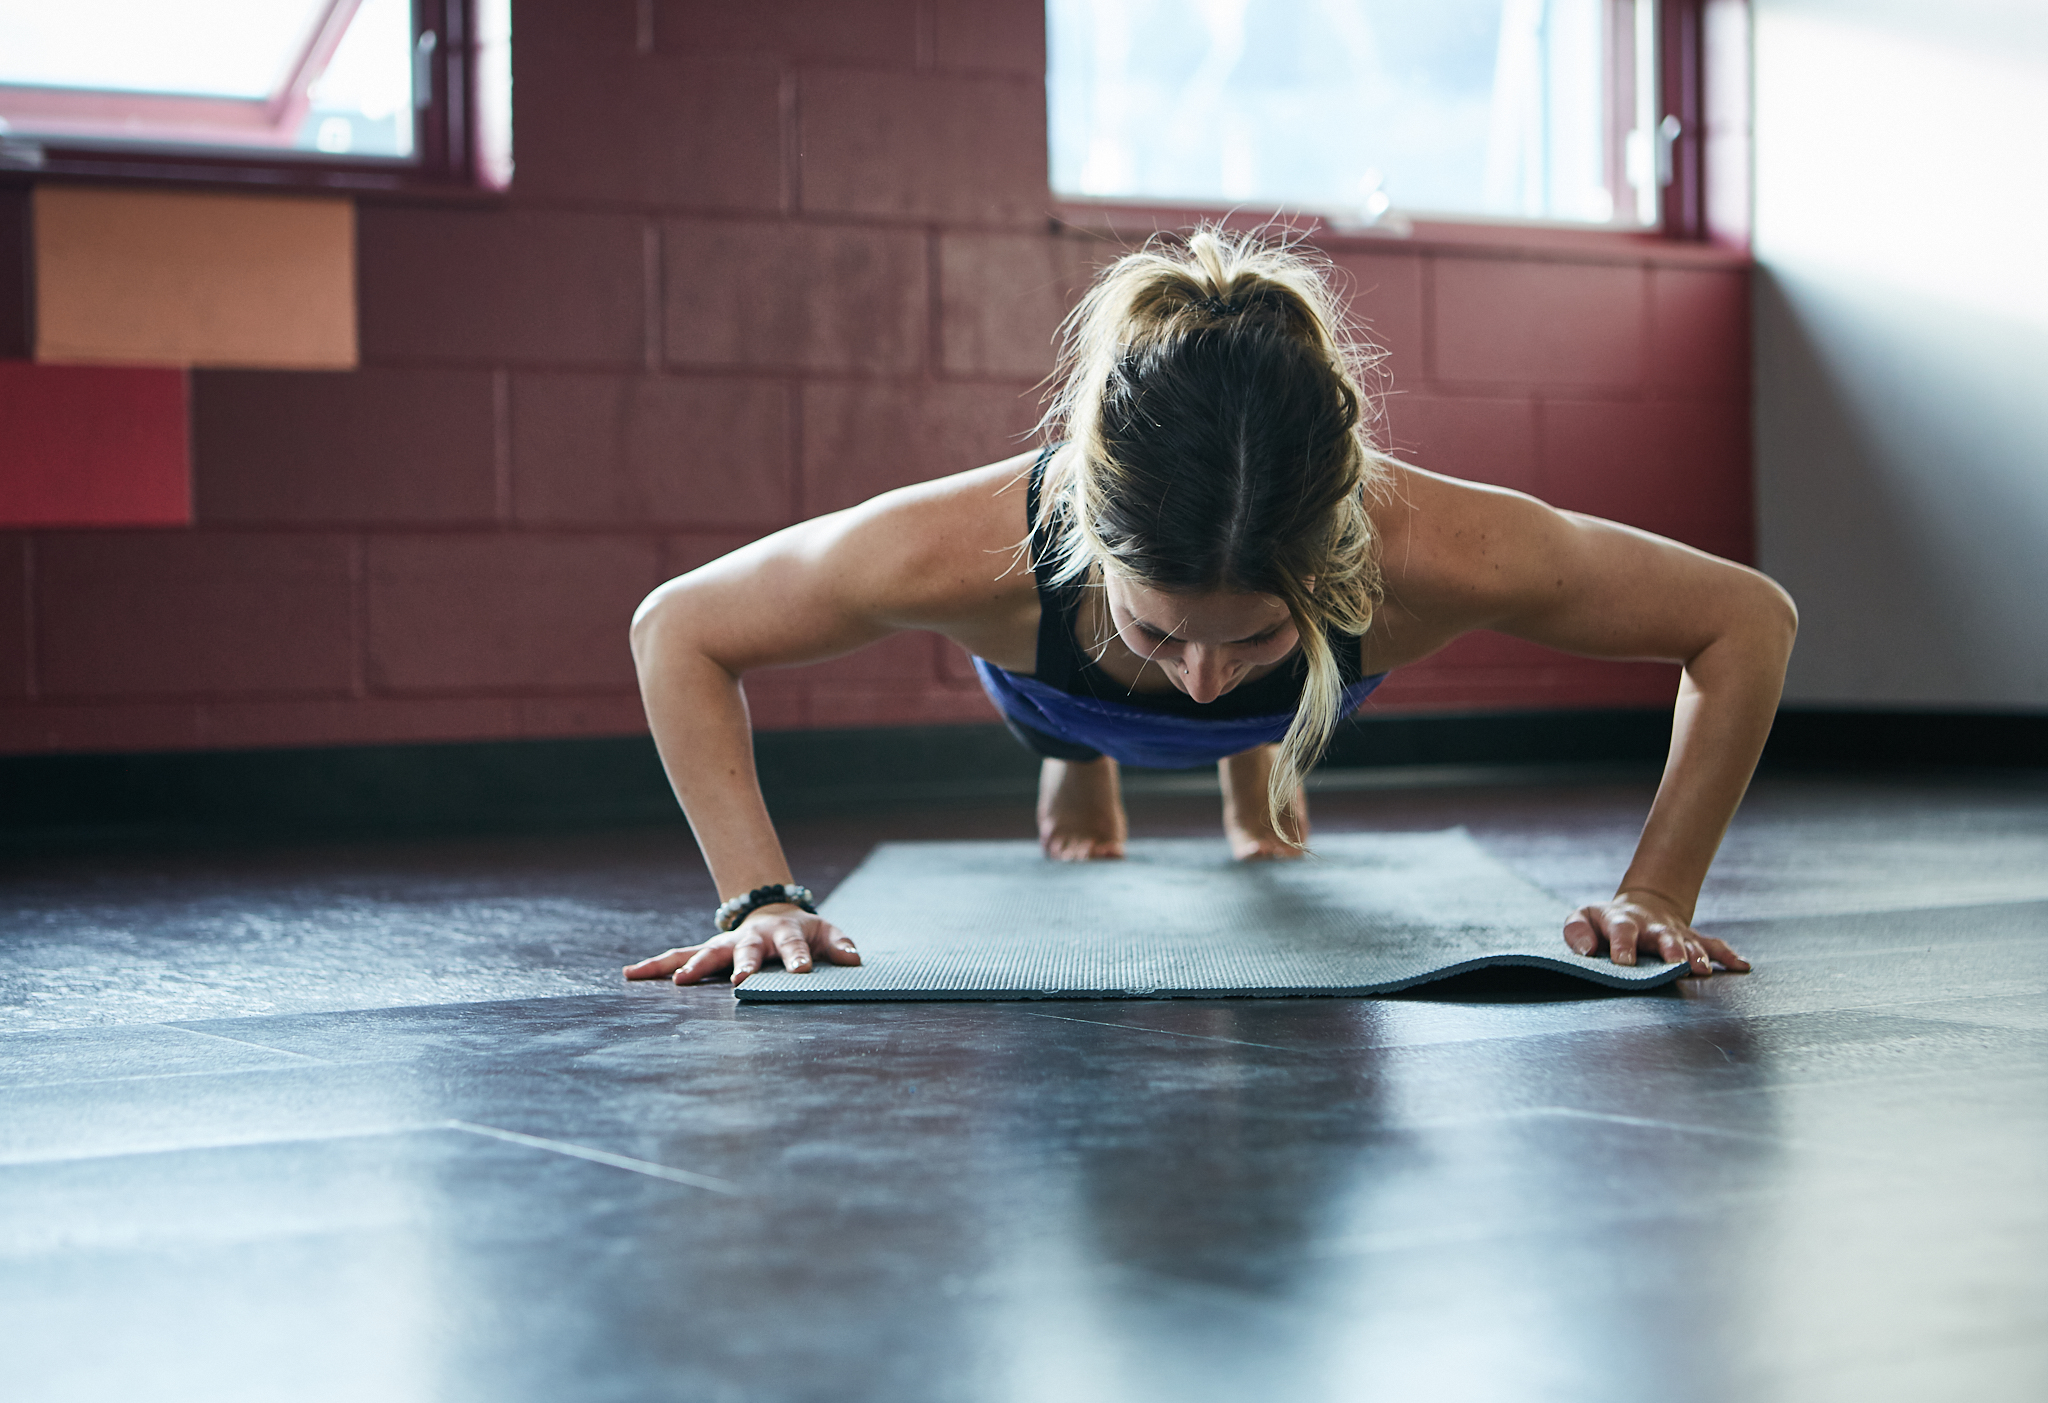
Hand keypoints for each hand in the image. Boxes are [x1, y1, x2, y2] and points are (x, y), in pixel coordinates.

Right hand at [623, 904, 859, 986]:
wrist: (773, 913)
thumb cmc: (804, 932)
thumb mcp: (826, 933)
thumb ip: (840, 945)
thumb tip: (855, 959)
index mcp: (785, 934)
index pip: (795, 946)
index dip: (799, 958)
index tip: (802, 971)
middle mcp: (751, 938)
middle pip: (746, 951)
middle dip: (742, 965)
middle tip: (739, 981)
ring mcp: (726, 945)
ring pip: (705, 954)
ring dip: (692, 968)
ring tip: (677, 983)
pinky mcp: (706, 952)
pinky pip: (677, 958)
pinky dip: (655, 966)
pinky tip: (631, 974)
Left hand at [1562, 890, 1750, 975]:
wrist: (1641, 906)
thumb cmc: (1604, 922)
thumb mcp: (1583, 918)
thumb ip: (1576, 932)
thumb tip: (1586, 952)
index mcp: (1623, 922)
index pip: (1622, 931)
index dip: (1623, 945)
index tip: (1624, 962)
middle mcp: (1653, 927)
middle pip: (1663, 936)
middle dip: (1670, 949)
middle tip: (1676, 964)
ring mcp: (1675, 933)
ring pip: (1690, 943)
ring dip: (1696, 956)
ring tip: (1702, 970)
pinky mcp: (1692, 940)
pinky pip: (1713, 946)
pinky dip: (1728, 955)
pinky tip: (1742, 965)